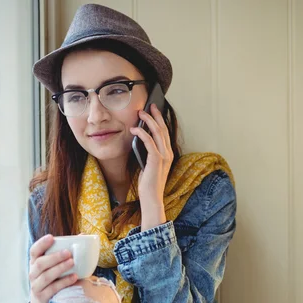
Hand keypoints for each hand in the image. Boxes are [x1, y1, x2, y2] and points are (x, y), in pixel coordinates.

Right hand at [28, 234, 77, 302]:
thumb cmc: (53, 279)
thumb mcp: (55, 266)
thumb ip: (65, 252)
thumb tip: (82, 236)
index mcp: (35, 262)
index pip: (34, 251)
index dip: (41, 244)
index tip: (51, 237)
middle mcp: (33, 274)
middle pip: (40, 263)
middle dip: (54, 257)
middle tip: (68, 252)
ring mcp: (36, 286)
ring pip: (45, 276)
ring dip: (59, 268)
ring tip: (72, 262)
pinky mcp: (42, 297)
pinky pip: (52, 289)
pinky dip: (64, 282)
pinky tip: (74, 277)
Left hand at [129, 104, 172, 229]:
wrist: (151, 198)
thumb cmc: (148, 183)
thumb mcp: (148, 164)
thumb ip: (148, 152)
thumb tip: (140, 138)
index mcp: (168, 154)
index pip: (165, 132)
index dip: (160, 119)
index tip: (154, 109)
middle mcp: (168, 153)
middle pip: (163, 129)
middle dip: (156, 115)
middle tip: (149, 105)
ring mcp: (163, 156)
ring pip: (157, 133)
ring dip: (148, 121)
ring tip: (140, 113)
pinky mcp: (156, 160)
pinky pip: (149, 142)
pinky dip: (142, 133)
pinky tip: (134, 129)